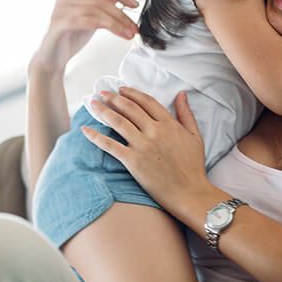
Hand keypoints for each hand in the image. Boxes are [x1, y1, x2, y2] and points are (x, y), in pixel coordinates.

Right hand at [31, 0, 138, 74]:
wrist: (53, 58)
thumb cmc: (71, 37)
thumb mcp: (94, 17)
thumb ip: (108, 0)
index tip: (134, 4)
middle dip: (121, 13)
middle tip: (133, 27)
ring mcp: (61, 10)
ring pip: (95, 10)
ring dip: (116, 22)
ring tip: (127, 33)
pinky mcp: (59, 24)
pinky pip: (85, 21)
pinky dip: (104, 25)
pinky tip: (115, 31)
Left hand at [81, 88, 208, 215]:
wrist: (190, 193)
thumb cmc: (193, 167)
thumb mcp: (195, 136)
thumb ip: (186, 113)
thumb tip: (181, 94)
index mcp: (169, 124)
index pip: (146, 102)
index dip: (132, 93)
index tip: (121, 89)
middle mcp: (154, 131)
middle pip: (129, 109)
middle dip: (113, 98)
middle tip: (102, 92)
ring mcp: (143, 146)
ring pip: (118, 122)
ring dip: (103, 111)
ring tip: (93, 103)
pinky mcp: (133, 162)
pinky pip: (110, 146)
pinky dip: (96, 136)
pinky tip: (85, 130)